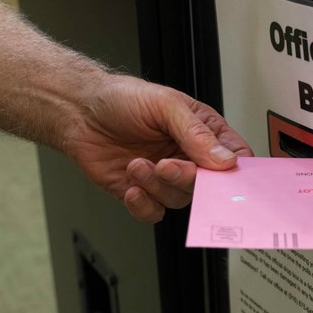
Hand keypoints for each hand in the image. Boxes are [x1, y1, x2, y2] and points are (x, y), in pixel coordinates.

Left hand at [64, 75, 252, 222]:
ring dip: (156, 186)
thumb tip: (225, 159)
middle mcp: (187, 157)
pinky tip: (130, 186)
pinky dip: (143, 204)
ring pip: (179, 200)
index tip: (223, 176)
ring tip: (135, 164)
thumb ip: (196, 133)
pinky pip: (154, 213)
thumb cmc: (121, 99)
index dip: (234, 171)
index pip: (234, 157)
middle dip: (186, 178)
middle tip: (166, 165)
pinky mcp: (142, 193)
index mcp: (202, 132)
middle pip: (207, 186)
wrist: (78, 112)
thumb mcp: (164, 105)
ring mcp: (165, 177)